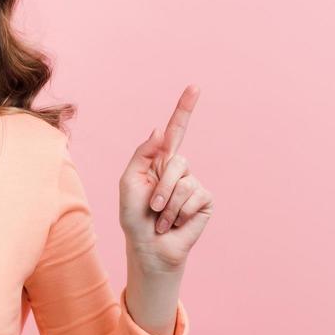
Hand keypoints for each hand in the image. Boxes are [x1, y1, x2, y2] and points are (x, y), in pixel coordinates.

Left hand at [118, 83, 213, 272]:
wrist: (148, 247)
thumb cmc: (135, 217)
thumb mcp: (129, 182)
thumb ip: (143, 155)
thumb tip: (160, 130)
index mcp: (160, 161)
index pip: (176, 130)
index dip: (184, 108)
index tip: (194, 87)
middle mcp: (180, 170)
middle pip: (177, 160)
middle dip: (161, 186)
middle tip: (152, 207)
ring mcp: (194, 184)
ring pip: (185, 182)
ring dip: (168, 205)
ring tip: (162, 218)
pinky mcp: (205, 201)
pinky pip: (195, 197)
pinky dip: (180, 213)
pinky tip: (175, 223)